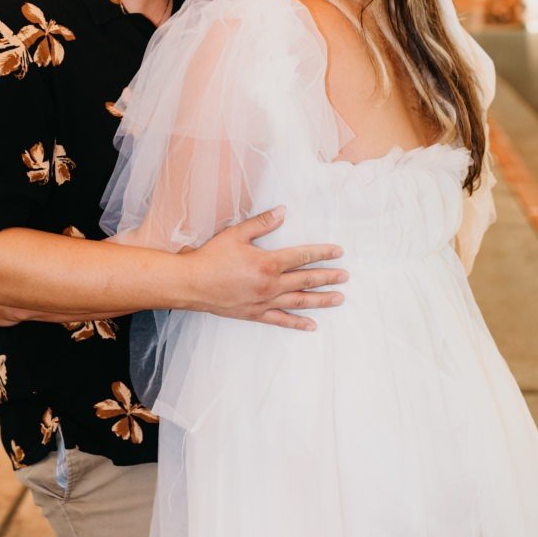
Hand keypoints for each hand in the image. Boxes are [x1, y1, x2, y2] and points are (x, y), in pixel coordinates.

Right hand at [181, 208, 346, 330]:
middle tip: (345, 276)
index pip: (302, 257)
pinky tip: (312, 324)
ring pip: (300, 301)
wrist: (191, 284)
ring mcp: (265, 301)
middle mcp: (271, 284)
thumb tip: (282, 212)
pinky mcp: (256, 313)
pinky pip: (282, 320)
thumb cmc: (211, 257)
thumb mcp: (235, 234)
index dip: (322, 253)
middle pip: (307, 280)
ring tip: (339, 298)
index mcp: (268, 263)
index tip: (338, 252)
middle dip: (329, 277)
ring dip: (322, 299)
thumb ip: (261, 223)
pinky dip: (298, 323)